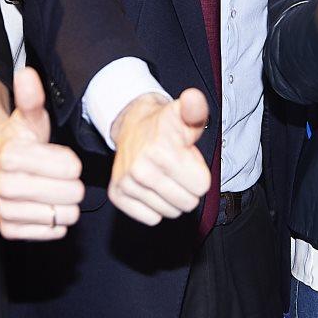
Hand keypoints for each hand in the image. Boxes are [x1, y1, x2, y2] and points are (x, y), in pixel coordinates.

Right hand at [0, 67, 83, 240]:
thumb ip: (31, 97)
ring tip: (53, 189)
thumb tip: (27, 74)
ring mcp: (5, 210)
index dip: (71, 161)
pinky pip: (52, 231)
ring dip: (65, 203)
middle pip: (72, 193)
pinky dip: (55, 220)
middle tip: (59, 175)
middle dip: (72, 183)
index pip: (71, 168)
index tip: (59, 156)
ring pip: (64, 215)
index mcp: (11, 156)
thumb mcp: (28, 115)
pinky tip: (45, 204)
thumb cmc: (17, 136)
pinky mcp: (8, 229)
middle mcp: (4, 186)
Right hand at [107, 88, 211, 225]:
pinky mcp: (117, 195)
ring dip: (171, 197)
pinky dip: (154, 206)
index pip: (201, 186)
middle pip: (187, 203)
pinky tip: (150, 187)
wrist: (132, 125)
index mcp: (161, 152)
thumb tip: (193, 99)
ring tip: (163, 175)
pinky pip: (151, 218)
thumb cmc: (164, 126)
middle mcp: (140, 170)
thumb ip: (195, 108)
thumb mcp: (184, 114)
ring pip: (170, 212)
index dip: (198, 172)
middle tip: (176, 168)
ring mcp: (127, 184)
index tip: (186, 158)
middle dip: (187, 187)